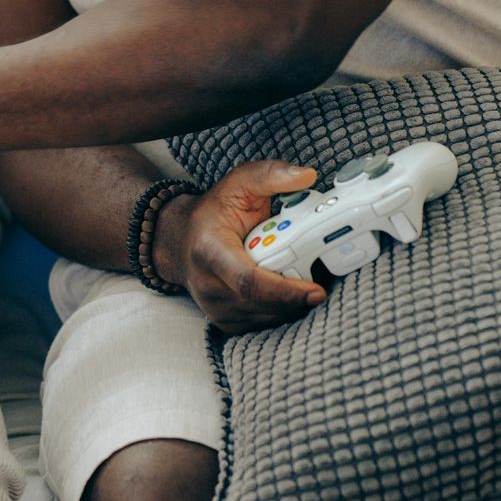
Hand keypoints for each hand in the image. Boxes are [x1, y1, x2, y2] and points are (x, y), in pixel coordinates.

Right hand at [154, 160, 327, 334]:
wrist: (180, 240)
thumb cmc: (213, 213)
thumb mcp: (239, 183)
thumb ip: (272, 175)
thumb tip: (307, 176)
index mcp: (210, 250)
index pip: (249, 281)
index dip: (286, 290)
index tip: (317, 290)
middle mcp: (208, 284)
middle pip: (264, 304)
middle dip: (298, 297)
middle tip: (321, 283)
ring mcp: (214, 307)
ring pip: (267, 318)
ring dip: (292, 305)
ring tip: (302, 282)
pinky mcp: (224, 321)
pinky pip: (263, 325)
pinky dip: (280, 312)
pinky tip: (285, 293)